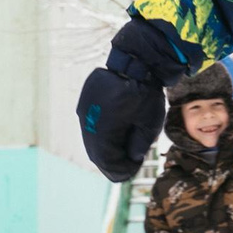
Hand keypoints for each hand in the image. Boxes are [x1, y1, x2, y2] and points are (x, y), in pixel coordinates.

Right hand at [77, 19, 176, 183]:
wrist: (134, 62)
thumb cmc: (145, 93)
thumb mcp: (149, 125)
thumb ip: (138, 146)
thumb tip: (130, 158)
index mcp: (102, 131)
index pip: (107, 161)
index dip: (120, 170)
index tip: (133, 170)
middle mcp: (87, 123)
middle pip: (96, 153)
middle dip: (112, 162)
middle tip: (127, 167)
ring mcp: (84, 112)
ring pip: (91, 140)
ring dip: (105, 150)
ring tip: (122, 153)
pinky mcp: (85, 104)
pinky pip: (90, 126)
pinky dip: (101, 136)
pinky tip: (114, 137)